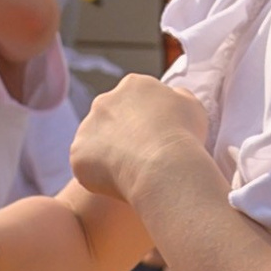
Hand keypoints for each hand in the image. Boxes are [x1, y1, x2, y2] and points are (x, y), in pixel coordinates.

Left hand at [71, 75, 211, 210]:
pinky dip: (99, 175)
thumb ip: (178, 98)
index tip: (156, 140)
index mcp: (133, 85)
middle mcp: (104, 101)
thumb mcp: (192, 106)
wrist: (163, 165)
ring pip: (95, 143)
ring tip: (131, 173)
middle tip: (142, 158)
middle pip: (110, 119)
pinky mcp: (78, 153)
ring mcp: (87, 127)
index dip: (146, 122)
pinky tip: (119, 184)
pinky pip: (86, 166)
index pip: (135, 101)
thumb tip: (171, 98)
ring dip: (108, 155)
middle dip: (122, 136)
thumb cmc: (183, 136)